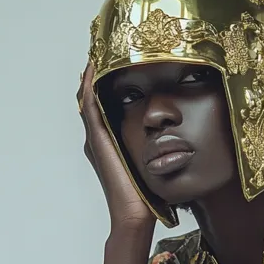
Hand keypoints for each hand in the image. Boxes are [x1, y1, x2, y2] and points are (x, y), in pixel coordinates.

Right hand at [77, 62, 154, 231]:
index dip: (105, 84)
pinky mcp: (98, 140)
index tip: (116, 63)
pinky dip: (90, 85)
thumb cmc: (143, 196)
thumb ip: (155, 151)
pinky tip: (96, 68)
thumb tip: (175, 143)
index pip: (103, 105)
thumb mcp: (151, 166)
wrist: (133, 214)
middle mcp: (98, 138)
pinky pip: (90, 105)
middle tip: (103, 49)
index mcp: (108, 143)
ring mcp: (95, 139)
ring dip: (91, 74)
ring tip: (98, 51)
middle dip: (96, 74)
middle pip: (91, 97)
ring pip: (87, 97)